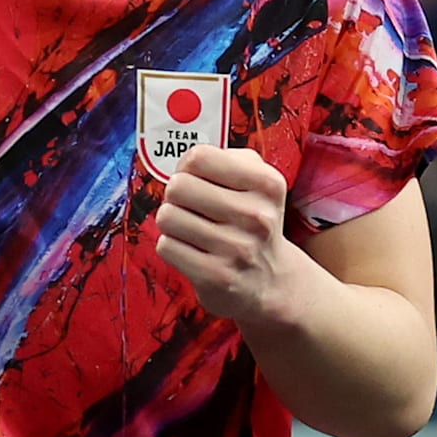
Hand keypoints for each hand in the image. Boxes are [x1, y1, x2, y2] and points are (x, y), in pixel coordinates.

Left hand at [155, 145, 308, 325]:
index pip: (199, 157)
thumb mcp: (260, 183)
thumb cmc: (254, 223)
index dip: (188, 166)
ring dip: (172, 222)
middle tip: (189, 206)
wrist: (270, 280)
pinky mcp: (216, 276)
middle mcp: (256, 215)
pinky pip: (166, 246)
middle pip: (178, 186)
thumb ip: (230, 159)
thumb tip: (189, 161)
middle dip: (176, 194)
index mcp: (267, 184)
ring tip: (190, 228)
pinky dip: (172, 246)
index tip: (195, 178)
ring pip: (167, 216)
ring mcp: (237, 248)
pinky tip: (191, 250)